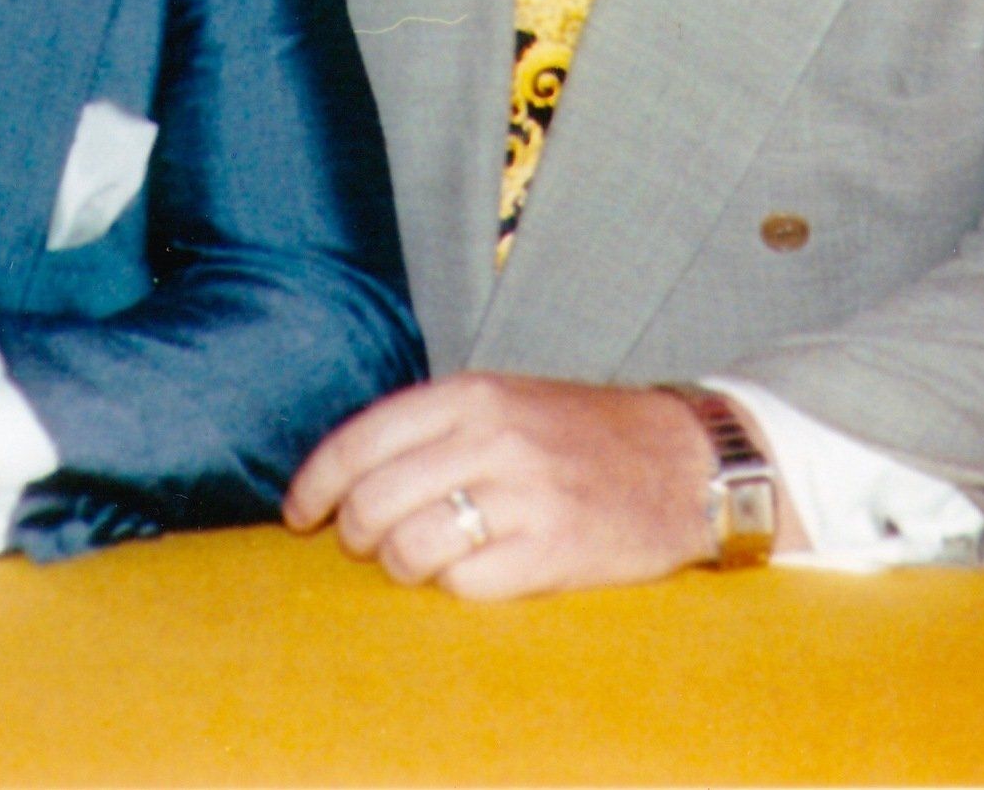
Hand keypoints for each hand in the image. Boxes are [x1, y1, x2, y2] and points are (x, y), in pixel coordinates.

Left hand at [284, 372, 760, 598]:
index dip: (316, 483)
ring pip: (411, 549)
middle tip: (368, 543)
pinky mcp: (554, 551)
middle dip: (356, 534)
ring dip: (401, 566)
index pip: (361, 440)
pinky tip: (473, 573)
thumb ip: (432, 425)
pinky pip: (465, 586)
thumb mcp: (503, 399)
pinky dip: (455, 588)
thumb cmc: (578, 433)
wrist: (682, 459)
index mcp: (470, 395)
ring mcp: (524, 496)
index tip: (301, 513)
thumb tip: (348, 471)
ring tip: (420, 560)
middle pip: (375, 501)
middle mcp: (492, 439)